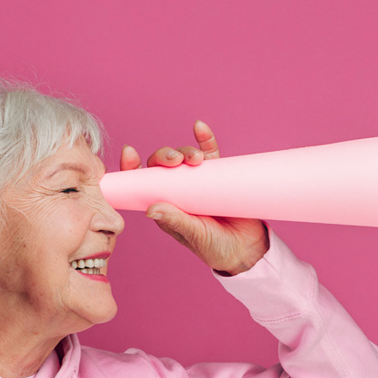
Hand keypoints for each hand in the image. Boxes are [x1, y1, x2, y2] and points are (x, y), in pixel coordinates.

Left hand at [119, 120, 268, 275]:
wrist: (248, 250)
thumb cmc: (216, 248)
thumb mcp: (194, 235)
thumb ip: (175, 221)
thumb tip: (150, 209)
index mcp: (165, 207)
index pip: (143, 184)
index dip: (132, 168)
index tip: (129, 153)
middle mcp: (178, 192)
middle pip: (163, 166)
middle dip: (164, 156)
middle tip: (174, 160)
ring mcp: (197, 182)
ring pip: (184, 158)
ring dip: (185, 152)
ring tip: (196, 159)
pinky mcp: (219, 176)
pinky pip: (210, 154)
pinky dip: (205, 140)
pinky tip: (200, 128)